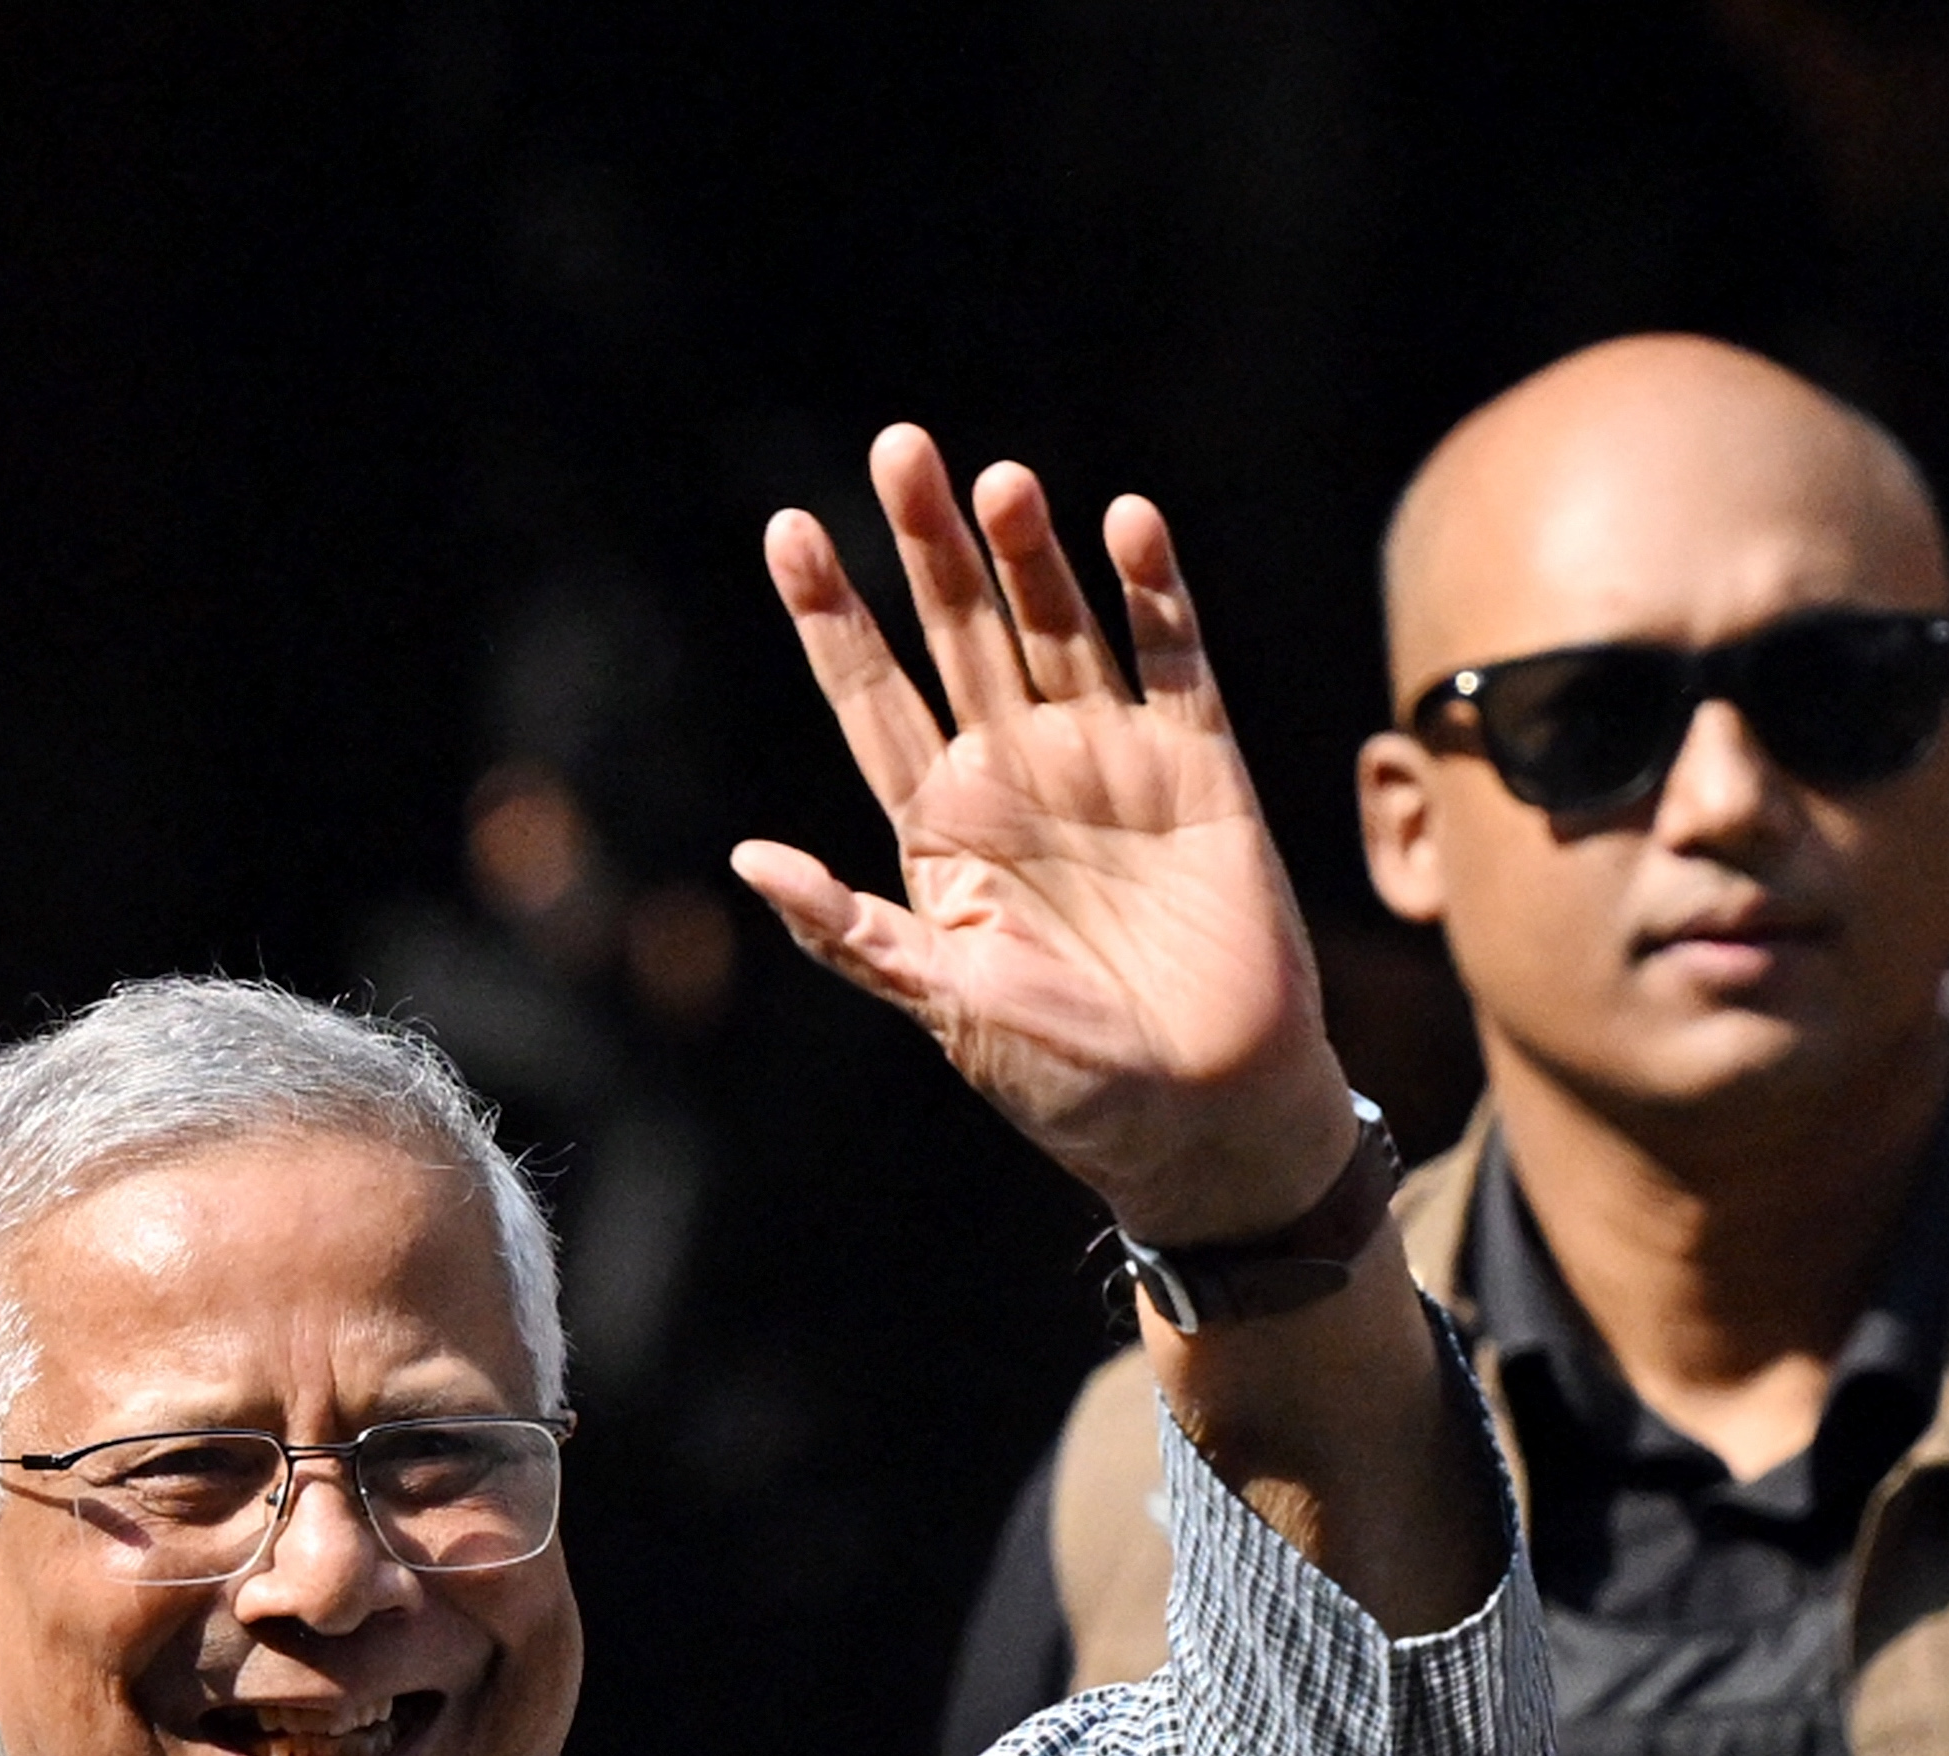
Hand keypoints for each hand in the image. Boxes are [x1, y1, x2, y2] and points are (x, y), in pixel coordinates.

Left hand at [735, 426, 1351, 1243]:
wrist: (1202, 1116)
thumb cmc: (1064, 1078)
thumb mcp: (938, 1002)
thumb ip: (849, 931)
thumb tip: (747, 858)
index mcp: (940, 829)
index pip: (871, 699)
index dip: (832, 617)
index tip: (787, 531)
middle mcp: (1017, 777)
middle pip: (958, 636)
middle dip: (925, 546)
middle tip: (896, 448)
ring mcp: (1109, 764)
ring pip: (1058, 628)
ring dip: (1028, 555)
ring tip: (997, 480)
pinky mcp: (1200, 770)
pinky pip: (1174, 661)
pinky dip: (1153, 593)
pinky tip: (1126, 525)